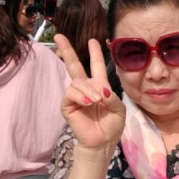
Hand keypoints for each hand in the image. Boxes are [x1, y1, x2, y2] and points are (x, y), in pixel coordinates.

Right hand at [54, 34, 125, 155]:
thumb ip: (112, 97)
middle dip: (67, 50)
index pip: (96, 66)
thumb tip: (100, 91)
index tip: (93, 40)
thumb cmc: (112, 125)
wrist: (102, 142)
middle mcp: (85, 88)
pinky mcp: (68, 106)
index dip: (95, 53)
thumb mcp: (119, 109)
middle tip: (59, 36)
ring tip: (96, 101)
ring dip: (88, 90)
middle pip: (74, 65)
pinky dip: (80, 96)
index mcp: (99, 86)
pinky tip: (88, 103)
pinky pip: (70, 94)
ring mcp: (75, 97)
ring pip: (77, 82)